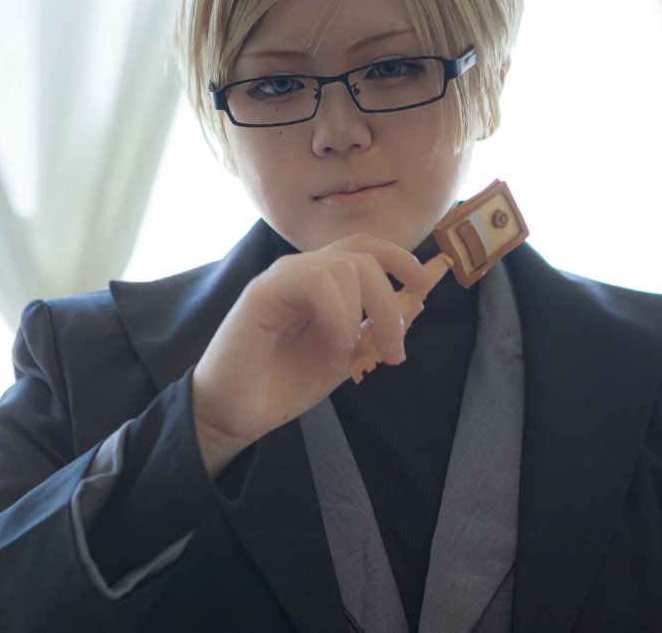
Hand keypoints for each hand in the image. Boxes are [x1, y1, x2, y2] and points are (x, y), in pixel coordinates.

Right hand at [191, 234, 433, 476]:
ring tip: (350, 355)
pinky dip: (337, 314)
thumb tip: (417, 303)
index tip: (425, 283)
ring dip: (362, 314)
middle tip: (392, 352)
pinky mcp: (261, 292)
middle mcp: (300, 272)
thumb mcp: (345, 355)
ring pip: (343, 266)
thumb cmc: (283, 384)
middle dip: (390, 304)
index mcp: (320, 283)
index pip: (363, 247)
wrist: (235, 414)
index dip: (398, 257)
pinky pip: (314, 281)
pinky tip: (333, 347)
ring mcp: (280, 279)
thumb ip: (375, 329)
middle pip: (362, 256)